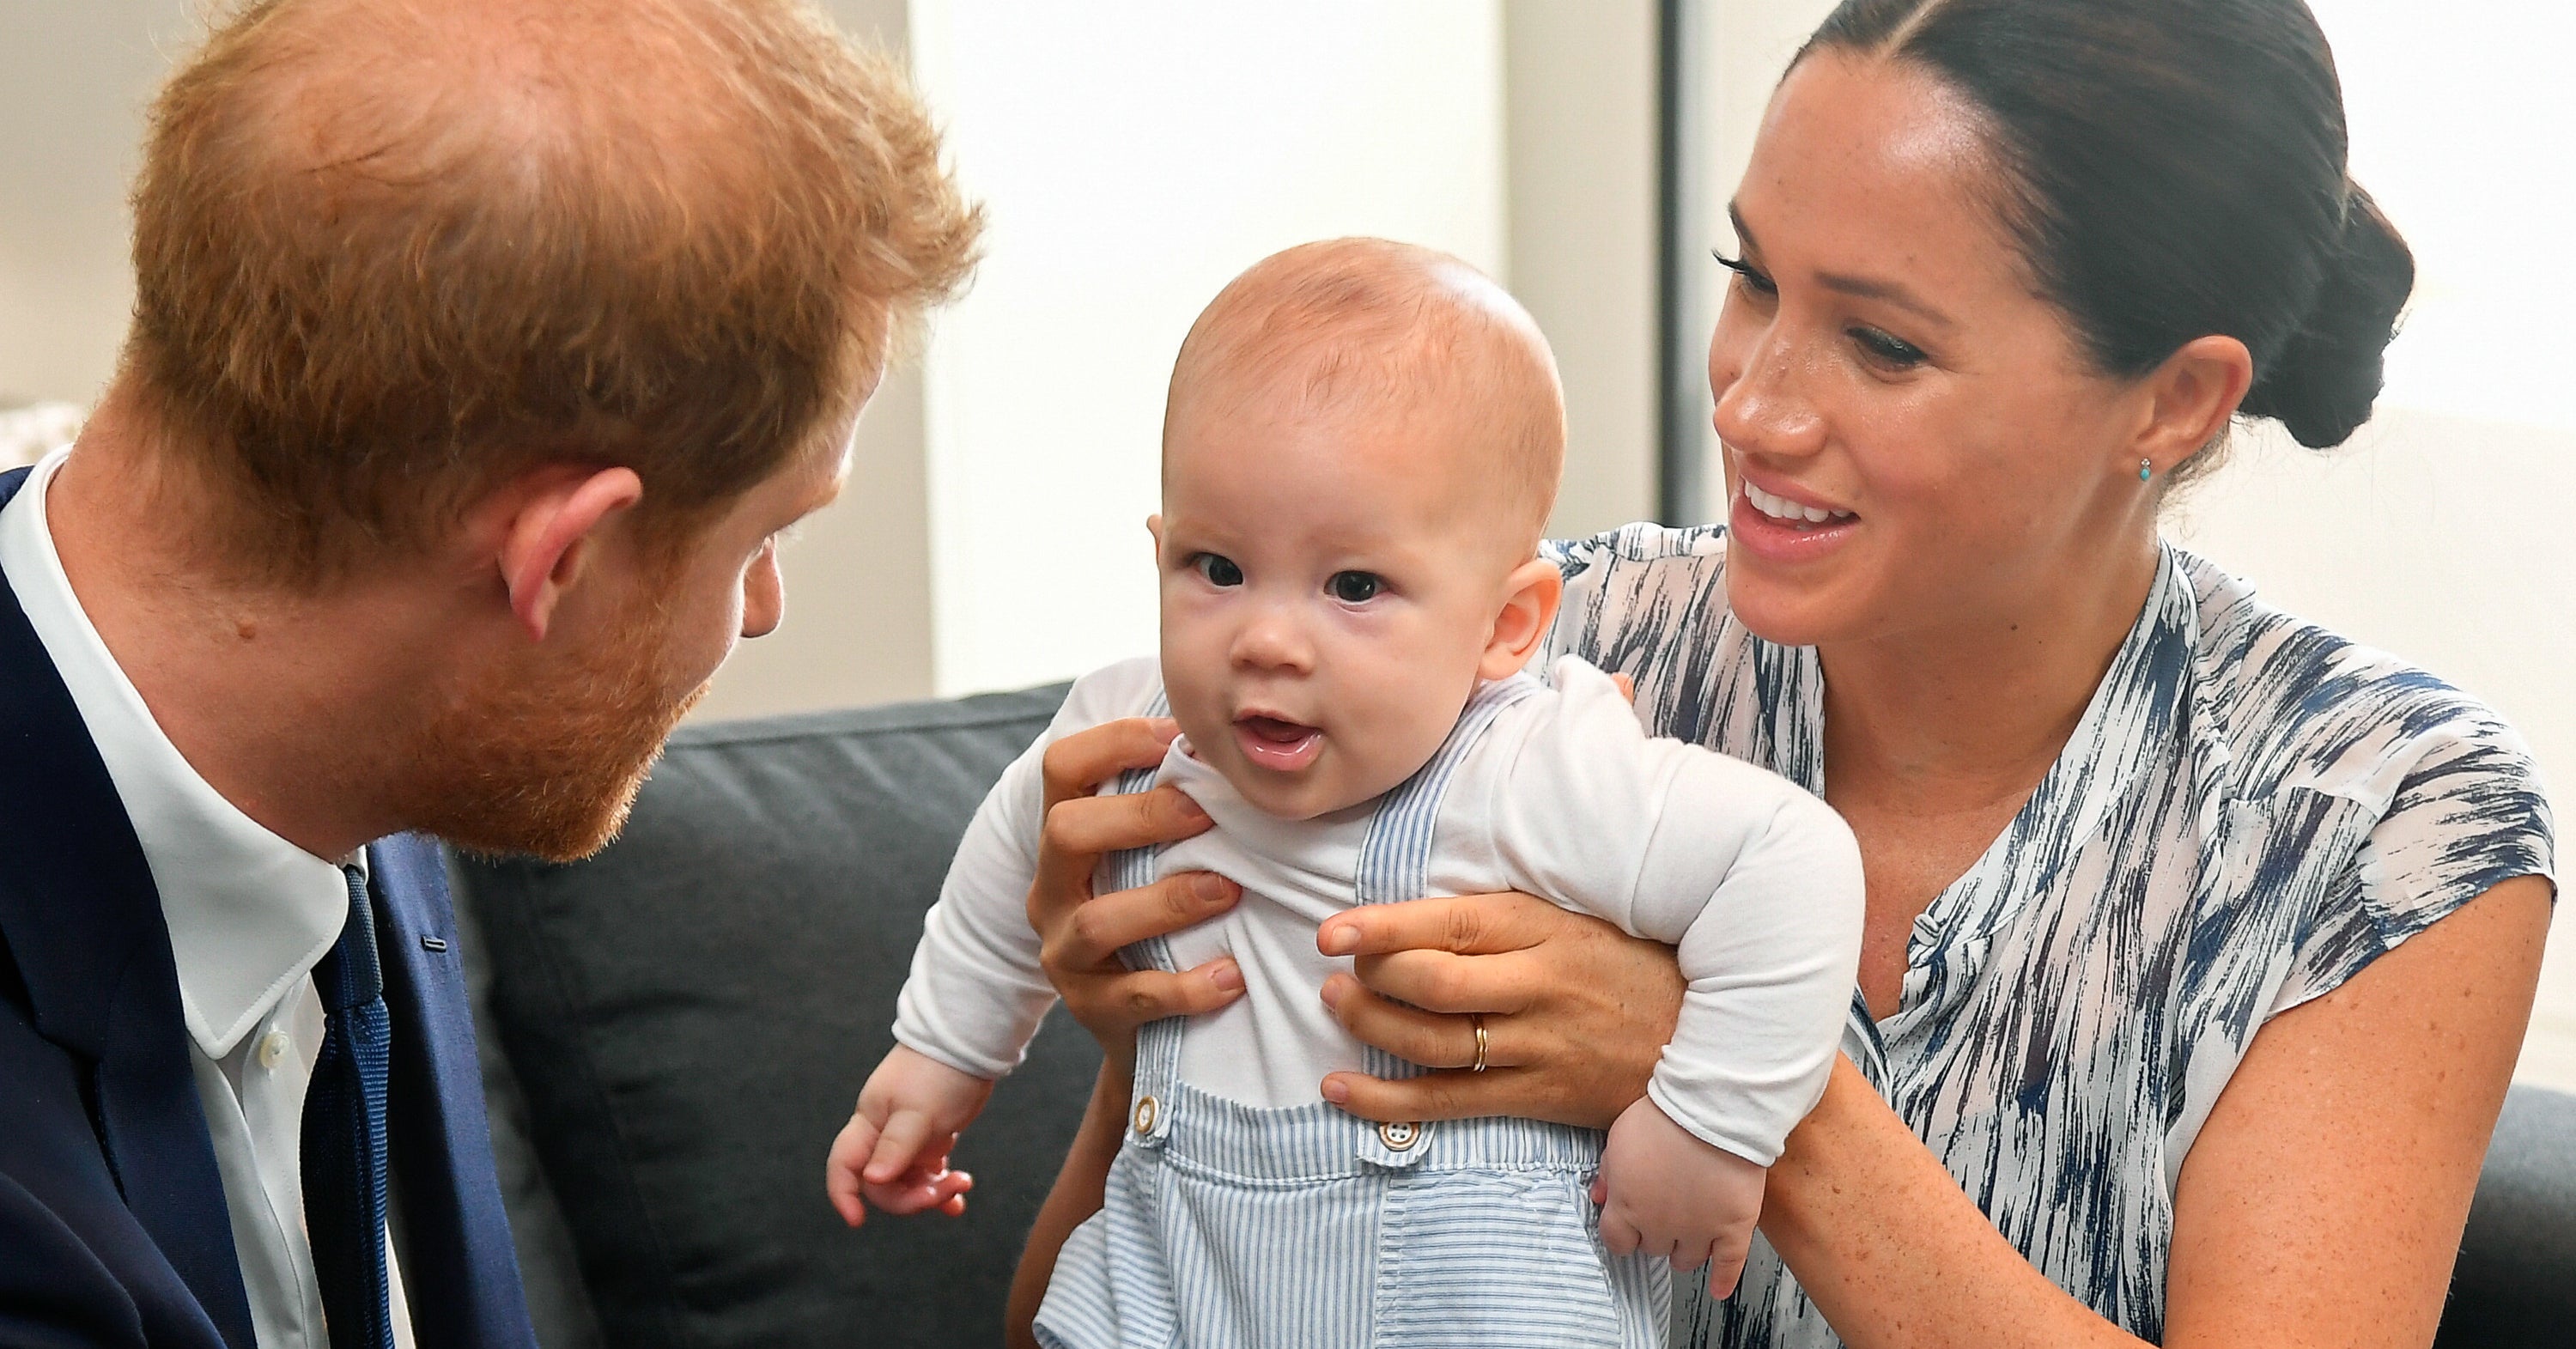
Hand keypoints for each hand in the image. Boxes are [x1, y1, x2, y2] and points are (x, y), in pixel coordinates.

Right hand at [825, 1045, 992, 1226]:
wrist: (969, 1044)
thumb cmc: (940, 1071)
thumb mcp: (918, 1112)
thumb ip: (895, 1147)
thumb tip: (872, 1179)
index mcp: (870, 1124)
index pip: (844, 1166)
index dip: (844, 1194)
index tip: (858, 1220)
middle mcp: (883, 1135)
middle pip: (882, 1184)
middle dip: (911, 1197)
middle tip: (944, 1191)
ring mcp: (907, 1138)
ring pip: (907, 1182)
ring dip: (931, 1193)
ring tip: (961, 1185)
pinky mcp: (930, 1138)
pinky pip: (929, 1173)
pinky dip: (942, 1186)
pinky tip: (959, 1197)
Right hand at [1028, 717, 1244, 1071]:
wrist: (1146, 1031)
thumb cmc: (1163, 921)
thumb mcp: (1153, 860)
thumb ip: (1176, 808)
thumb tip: (1233, 740)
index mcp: (1065, 840)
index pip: (1063, 768)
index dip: (1114, 741)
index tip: (1177, 736)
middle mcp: (1051, 890)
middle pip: (1064, 831)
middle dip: (1138, 816)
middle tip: (1207, 813)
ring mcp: (1065, 953)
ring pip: (1096, 920)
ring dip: (1168, 901)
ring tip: (1228, 891)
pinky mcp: (1092, 1010)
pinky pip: (1134, 996)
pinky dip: (1187, 986)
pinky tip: (1232, 976)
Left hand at [1312, 891, 1684, 1129]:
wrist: (1708, 1041)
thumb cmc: (1632, 967)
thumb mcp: (1577, 918)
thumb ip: (1506, 916)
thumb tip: (1419, 910)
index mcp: (1546, 930)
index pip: (1451, 923)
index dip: (1383, 927)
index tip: (1333, 930)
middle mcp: (1539, 987)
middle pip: (1434, 985)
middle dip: (1370, 978)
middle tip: (1336, 969)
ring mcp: (1538, 1047)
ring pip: (1432, 1043)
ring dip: (1369, 1026)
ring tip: (1334, 1006)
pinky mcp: (1537, 1097)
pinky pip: (1448, 1103)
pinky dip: (1386, 1100)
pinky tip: (1340, 1089)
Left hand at [1592, 1099, 1764, 1297]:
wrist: (1712, 1109)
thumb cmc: (1664, 1116)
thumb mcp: (1619, 1137)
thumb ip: (1608, 1172)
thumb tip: (1600, 1197)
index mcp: (1628, 1206)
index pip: (1617, 1241)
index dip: (1623, 1234)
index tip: (1629, 1228)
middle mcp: (1660, 1226)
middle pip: (1653, 1248)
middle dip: (1655, 1234)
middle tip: (1664, 1217)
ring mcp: (1699, 1230)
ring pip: (1686, 1259)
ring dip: (1684, 1251)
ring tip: (1687, 1239)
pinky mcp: (1733, 1228)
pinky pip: (1729, 1265)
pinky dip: (1724, 1280)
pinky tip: (1719, 1289)